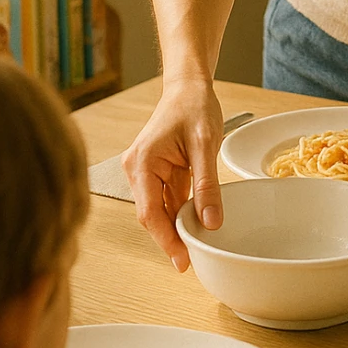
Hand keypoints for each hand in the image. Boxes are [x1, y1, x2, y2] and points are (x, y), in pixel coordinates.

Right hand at [121, 82, 224, 272]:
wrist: (188, 86)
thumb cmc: (193, 106)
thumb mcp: (205, 145)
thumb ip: (206, 185)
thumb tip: (210, 222)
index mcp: (142, 162)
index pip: (150, 212)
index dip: (166, 240)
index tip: (182, 261)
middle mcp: (137, 169)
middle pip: (151, 215)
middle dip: (171, 237)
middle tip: (193, 260)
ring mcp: (145, 171)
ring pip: (158, 209)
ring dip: (175, 226)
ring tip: (197, 246)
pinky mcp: (156, 172)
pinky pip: (166, 199)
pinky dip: (179, 212)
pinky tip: (194, 224)